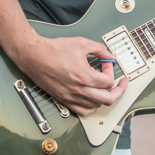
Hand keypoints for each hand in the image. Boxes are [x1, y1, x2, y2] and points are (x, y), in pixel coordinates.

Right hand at [10, 34, 124, 116]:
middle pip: (108, 99)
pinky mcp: (64, 100)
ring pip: (96, 107)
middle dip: (118, 90)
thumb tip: (109, 55)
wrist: (34, 56)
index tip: (107, 63)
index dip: (111, 70)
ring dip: (104, 98)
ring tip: (107, 90)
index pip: (108, 82)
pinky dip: (92, 107)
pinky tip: (93, 99)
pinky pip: (83, 111)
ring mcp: (71, 97)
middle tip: (120, 83)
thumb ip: (99, 49)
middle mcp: (79, 90)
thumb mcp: (80, 43)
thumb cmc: (53, 50)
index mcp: (84, 77)